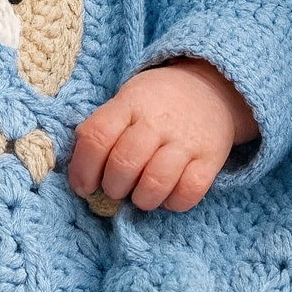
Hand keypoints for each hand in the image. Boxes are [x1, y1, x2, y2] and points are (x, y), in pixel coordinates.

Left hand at [68, 59, 257, 211]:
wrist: (210, 89)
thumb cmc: (156, 103)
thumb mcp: (126, 101)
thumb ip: (103, 130)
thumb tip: (80, 174)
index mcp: (129, 104)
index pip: (96, 137)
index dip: (83, 168)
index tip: (83, 186)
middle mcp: (157, 121)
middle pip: (124, 163)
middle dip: (112, 187)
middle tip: (115, 189)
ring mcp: (185, 140)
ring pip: (155, 182)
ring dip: (141, 199)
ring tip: (140, 196)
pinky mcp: (210, 158)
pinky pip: (189, 192)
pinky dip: (173, 202)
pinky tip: (167, 197)